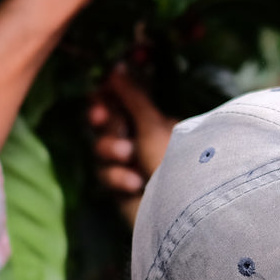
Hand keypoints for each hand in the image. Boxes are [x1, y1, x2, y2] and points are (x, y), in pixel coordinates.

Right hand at [87, 67, 177, 225]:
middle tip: (100, 117)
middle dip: (106, 122)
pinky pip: (106, 175)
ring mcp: (135, 165)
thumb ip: (132, 97)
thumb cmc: (176, 161)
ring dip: (111, 150)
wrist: (181, 211)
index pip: (125, 103)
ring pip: (102, 149)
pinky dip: (117, 177)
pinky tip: (135, 184)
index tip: (99, 90)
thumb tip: (116, 67)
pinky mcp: (125, 189)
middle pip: (109, 124)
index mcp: (158, 121)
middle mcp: (146, 141)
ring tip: (128, 155)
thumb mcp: (153, 125)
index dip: (108, 97)